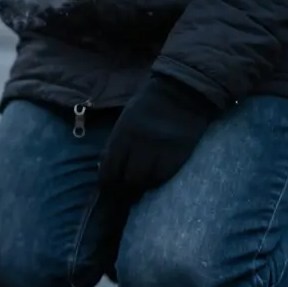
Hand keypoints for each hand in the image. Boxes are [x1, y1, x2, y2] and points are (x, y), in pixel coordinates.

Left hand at [99, 75, 217, 194]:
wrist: (181, 91)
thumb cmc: (148, 105)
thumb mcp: (125, 120)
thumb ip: (116, 143)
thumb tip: (106, 167)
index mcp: (123, 134)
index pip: (110, 168)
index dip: (107, 182)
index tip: (107, 187)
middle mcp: (140, 145)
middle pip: (128, 179)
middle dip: (123, 190)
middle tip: (122, 195)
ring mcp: (161, 151)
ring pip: (147, 182)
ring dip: (141, 187)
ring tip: (138, 189)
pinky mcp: (179, 155)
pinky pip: (165, 177)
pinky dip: (157, 181)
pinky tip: (154, 180)